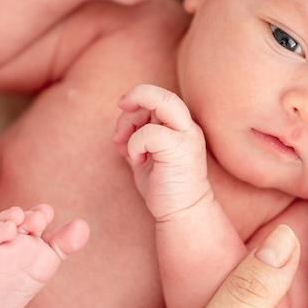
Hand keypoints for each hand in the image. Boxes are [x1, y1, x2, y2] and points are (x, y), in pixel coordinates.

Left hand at [113, 83, 212, 221]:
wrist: (182, 213)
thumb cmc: (163, 187)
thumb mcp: (145, 155)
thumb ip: (136, 137)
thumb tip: (120, 126)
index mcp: (180, 127)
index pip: (161, 98)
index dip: (140, 97)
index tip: (123, 108)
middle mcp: (187, 128)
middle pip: (164, 94)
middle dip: (137, 95)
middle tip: (121, 107)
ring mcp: (186, 137)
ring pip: (157, 105)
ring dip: (130, 123)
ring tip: (127, 148)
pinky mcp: (180, 149)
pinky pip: (148, 132)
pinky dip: (135, 144)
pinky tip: (139, 161)